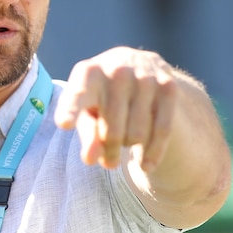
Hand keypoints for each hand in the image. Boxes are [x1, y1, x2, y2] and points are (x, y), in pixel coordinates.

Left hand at [54, 47, 177, 171]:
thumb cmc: (103, 95)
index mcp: (88, 73)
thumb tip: (90, 159)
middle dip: (109, 151)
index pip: (78, 95)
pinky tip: (146, 166)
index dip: (70, 109)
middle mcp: (117, 69)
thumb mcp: (88, 110)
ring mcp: (144, 77)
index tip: (64, 124)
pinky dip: (153, 153)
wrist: (139, 66)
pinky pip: (162, 131)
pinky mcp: (168, 87)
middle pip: (111, 130)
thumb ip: (87, 133)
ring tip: (125, 145)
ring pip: (137, 134)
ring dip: (129, 148)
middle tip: (108, 161)